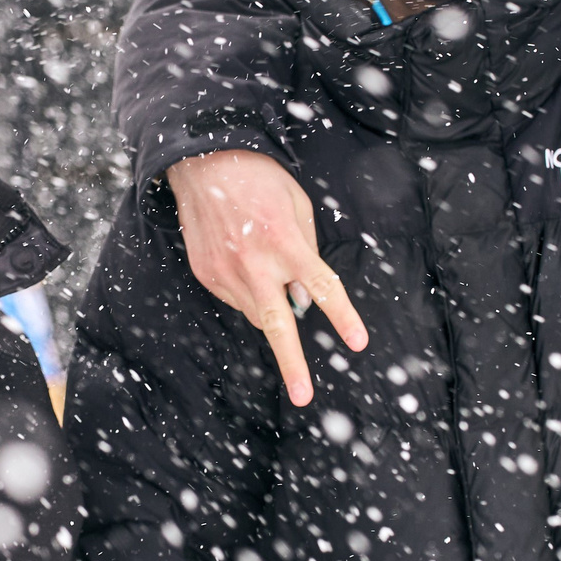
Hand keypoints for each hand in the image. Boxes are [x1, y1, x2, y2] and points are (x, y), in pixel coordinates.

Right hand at [165, 150, 366, 406]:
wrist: (202, 164)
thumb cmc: (259, 179)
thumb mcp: (298, 205)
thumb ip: (307, 252)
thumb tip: (304, 299)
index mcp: (285, 242)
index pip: (323, 288)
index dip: (343, 317)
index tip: (358, 343)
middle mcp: (254, 263)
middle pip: (278, 325)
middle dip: (292, 363)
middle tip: (303, 395)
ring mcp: (225, 272)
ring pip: (258, 314)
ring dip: (271, 307)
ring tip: (266, 269)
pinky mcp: (206, 275)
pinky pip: (236, 299)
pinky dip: (248, 292)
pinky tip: (242, 260)